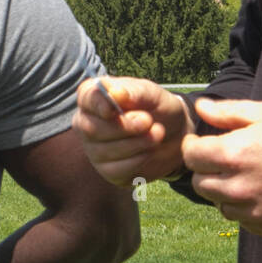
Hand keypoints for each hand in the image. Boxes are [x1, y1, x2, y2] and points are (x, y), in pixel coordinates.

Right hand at [72, 76, 192, 186]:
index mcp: (93, 96)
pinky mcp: (107, 170)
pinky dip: (138, 159)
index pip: (86, 97)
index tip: (112, 110)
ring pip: (105, 151)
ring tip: (158, 133)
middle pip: (91, 129)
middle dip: (124, 127)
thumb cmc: (157, 108)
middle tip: (149, 121)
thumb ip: (134, 92)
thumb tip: (115, 93)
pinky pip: (116, 170)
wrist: (174, 134)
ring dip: (137, 143)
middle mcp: (86, 122)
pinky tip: (150, 150)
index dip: (98, 105)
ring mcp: (93, 149)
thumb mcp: (152, 94)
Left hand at [183, 99, 261, 237]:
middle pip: (200, 183)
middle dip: (207, 170)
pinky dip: (244, 207)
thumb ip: (228, 112)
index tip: (204, 144)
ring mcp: (251, 210)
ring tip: (248, 176)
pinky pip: (240, 218)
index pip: (191, 156)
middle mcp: (237, 186)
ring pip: (218, 203)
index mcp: (233, 154)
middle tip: (227, 160)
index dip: (195, 147)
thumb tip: (201, 106)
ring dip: (225, 190)